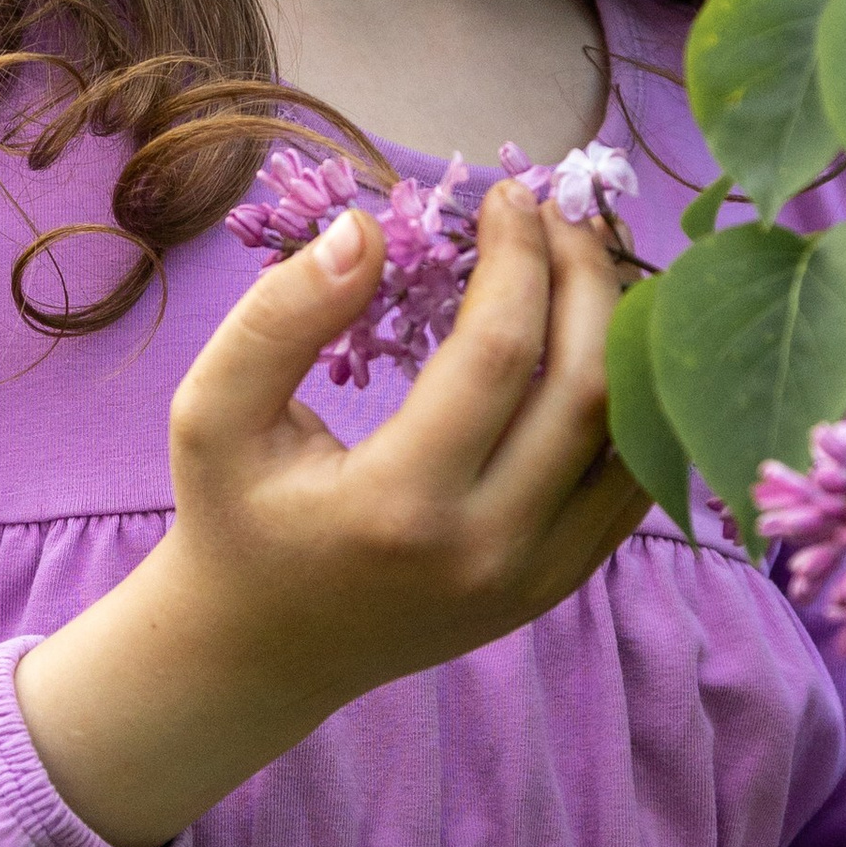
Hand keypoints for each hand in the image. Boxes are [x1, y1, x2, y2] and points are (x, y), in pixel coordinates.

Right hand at [15, 183, 648, 846]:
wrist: (258, 653)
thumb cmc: (233, 517)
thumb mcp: (213, 412)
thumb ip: (278, 318)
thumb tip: (367, 228)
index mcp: (397, 505)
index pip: (498, 353)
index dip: (517, 257)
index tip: (506, 193)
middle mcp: (485, 550)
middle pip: (587, 388)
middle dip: (588, 279)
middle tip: (563, 213)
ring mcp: (534, 577)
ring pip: (631, 439)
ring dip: (626, 334)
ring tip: (593, 260)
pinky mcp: (555, 586)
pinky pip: (631, 484)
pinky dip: (633, 400)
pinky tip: (603, 336)